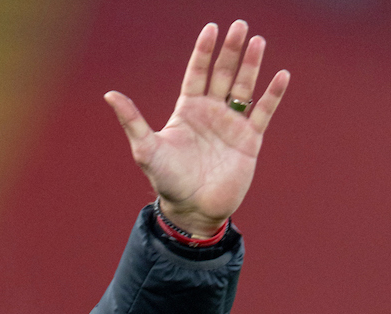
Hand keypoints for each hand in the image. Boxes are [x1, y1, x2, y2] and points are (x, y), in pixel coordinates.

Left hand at [104, 20, 289, 235]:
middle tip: (240, 25)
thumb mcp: (146, 149)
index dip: (204, 51)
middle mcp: (210, 113)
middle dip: (231, 50)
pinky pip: (263, 112)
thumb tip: (109, 95)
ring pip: (244, 87)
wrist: (192, 209)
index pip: (197, 73)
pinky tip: (281, 75)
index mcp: (187, 110)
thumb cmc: (167, 180)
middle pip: (223, 74)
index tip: (211, 28)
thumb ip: (132, 121)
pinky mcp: (249, 140)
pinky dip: (272, 94)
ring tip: (257, 41)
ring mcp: (231, 125)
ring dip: (251, 65)